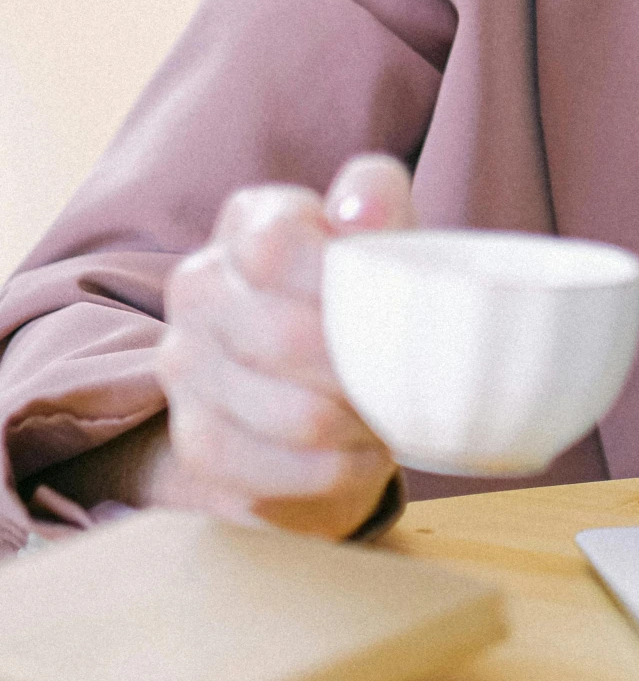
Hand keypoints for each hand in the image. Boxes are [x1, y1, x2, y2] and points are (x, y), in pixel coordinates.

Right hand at [148, 154, 415, 537]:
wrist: (323, 386)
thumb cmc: (362, 301)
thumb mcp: (384, 242)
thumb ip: (380, 206)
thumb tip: (361, 207)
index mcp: (248, 222)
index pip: (277, 246)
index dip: (342, 285)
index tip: (394, 310)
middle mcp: (199, 287)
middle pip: (287, 338)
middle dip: (365, 371)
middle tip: (410, 384)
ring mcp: (185, 368)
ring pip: (291, 415)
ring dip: (358, 427)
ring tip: (390, 420)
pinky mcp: (194, 446)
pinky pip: (270, 475)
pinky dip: (333, 473)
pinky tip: (360, 457)